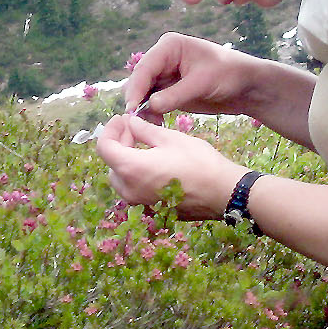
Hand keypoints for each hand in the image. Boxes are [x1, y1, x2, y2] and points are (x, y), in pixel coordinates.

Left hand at [94, 111, 245, 219]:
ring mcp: (140, 203)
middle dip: (119, 143)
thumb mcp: (170, 138)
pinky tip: (155, 163)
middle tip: (135, 128)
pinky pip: (136, 189)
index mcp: (130, 169)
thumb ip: (144, 130)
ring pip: (122, 178)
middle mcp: (129, 190)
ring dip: (127, 159)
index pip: (104, 148)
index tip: (122, 119)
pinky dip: (138, 174)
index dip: (109, 130)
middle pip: (112, 163)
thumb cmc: (198, 161)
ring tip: (144, 145)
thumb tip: (131, 123)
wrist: (223, 193)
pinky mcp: (152, 209)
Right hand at [123, 33, 266, 121]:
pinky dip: (152, 113)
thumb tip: (149, 105)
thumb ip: (175, 95)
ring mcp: (165, 75)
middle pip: (139, 79)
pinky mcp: (169, 90)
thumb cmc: (229, 75)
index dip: (136, 87)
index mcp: (169, 46)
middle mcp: (163, 58)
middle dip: (136, 99)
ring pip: (143, 92)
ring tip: (147, 124)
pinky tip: (156, 124)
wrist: (246, 87)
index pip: (145, 67)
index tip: (131, 107)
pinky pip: (152, 102)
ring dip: (143, 108)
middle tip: (136, 120)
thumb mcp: (202, 83)